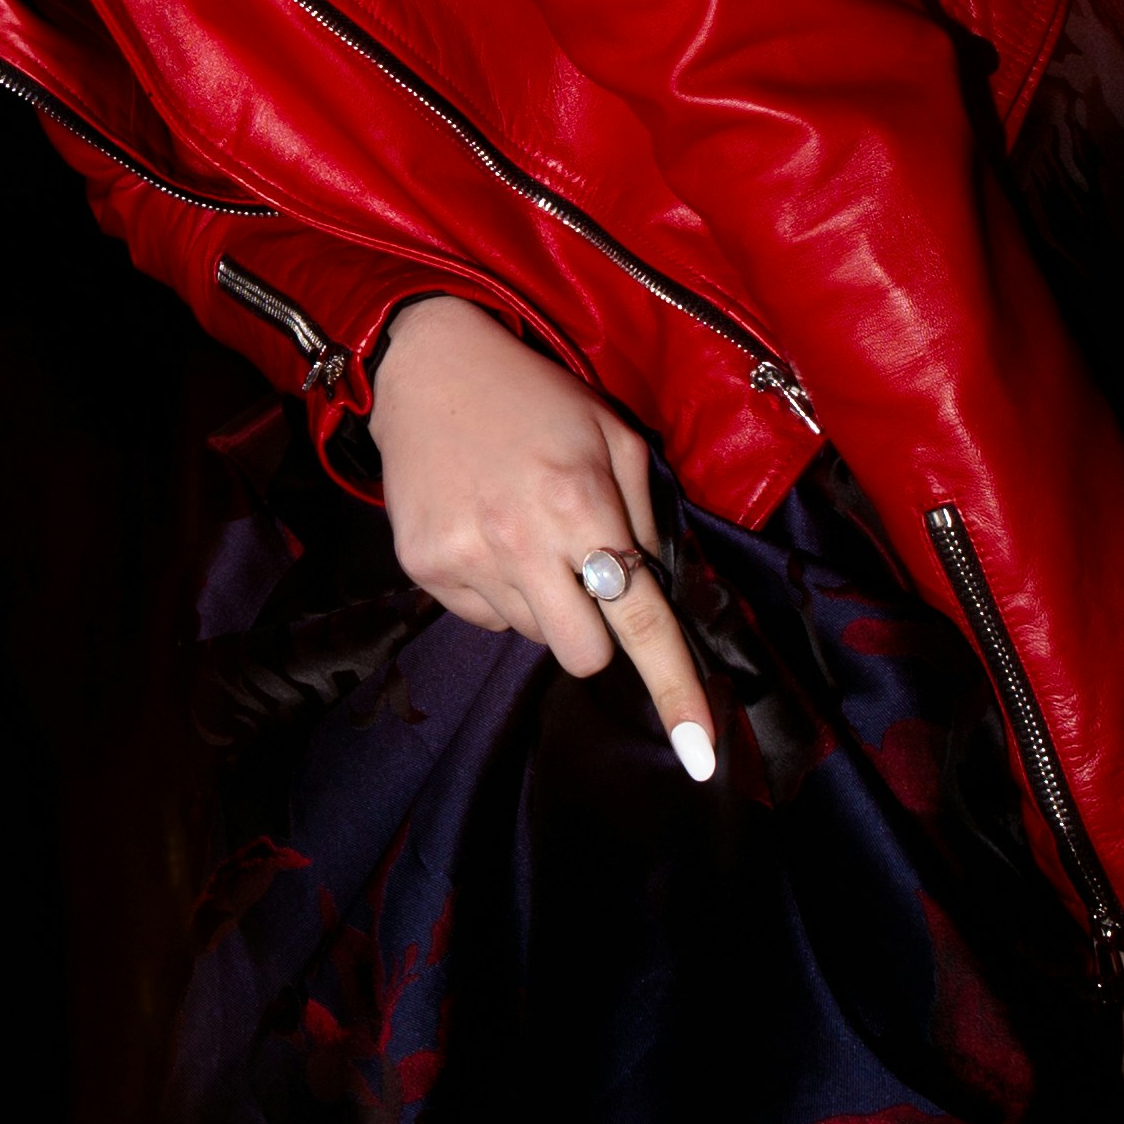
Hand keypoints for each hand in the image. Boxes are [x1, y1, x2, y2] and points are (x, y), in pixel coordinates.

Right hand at [366, 298, 718, 780]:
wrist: (426, 368)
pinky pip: (483, 620)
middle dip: (596, 632)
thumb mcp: (612, 436)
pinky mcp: (423, 569)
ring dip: (543, 602)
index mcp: (579, 504)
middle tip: (583, 573)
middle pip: (582, 654)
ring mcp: (464, 560)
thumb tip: (654, 589)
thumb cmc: (536, 398)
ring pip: (532, 637)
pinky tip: (485, 534)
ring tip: (522, 531)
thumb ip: (644, 516)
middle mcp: (519, 541)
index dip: (674, 688)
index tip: (700, 755)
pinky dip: (498, 592)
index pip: (639, 618)